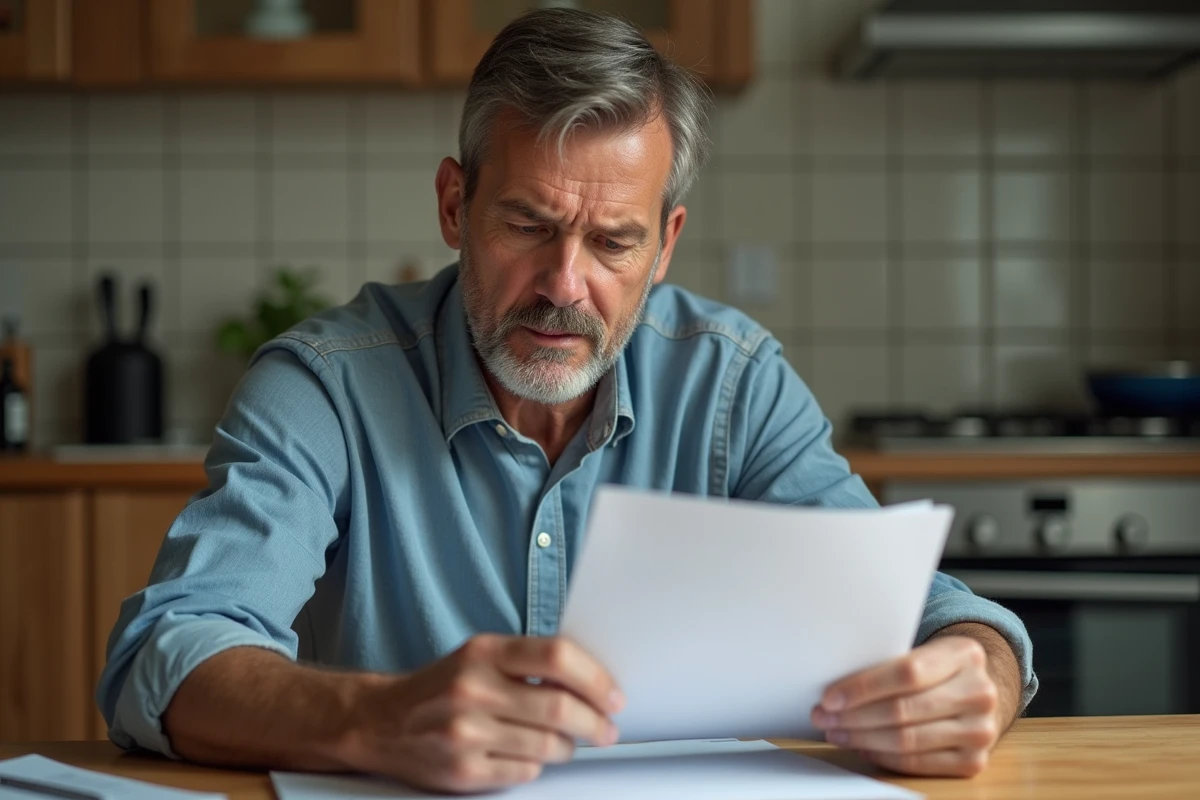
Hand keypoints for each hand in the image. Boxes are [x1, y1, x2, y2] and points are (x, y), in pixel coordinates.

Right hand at [343, 635, 623, 793]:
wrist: (379, 721)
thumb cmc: (441, 686)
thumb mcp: (480, 656)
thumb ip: (528, 660)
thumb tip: (590, 677)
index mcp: (484, 652)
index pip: (557, 657)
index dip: (595, 678)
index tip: (613, 695)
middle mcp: (474, 689)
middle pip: (560, 707)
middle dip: (595, 721)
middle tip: (607, 727)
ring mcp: (467, 732)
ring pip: (549, 745)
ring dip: (570, 746)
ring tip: (568, 741)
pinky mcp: (463, 771)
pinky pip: (526, 772)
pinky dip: (538, 765)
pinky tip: (530, 755)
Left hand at [811, 635, 1001, 776]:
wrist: (976, 694)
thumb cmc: (937, 671)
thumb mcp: (924, 652)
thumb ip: (890, 662)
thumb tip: (835, 686)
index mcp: (965, 654)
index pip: (907, 672)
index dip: (863, 687)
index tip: (829, 697)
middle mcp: (980, 692)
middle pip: (903, 710)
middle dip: (854, 716)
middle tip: (823, 717)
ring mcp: (981, 730)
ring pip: (907, 740)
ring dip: (861, 738)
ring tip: (836, 732)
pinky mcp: (974, 761)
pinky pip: (917, 763)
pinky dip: (882, 756)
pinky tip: (862, 746)